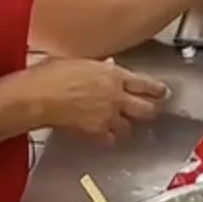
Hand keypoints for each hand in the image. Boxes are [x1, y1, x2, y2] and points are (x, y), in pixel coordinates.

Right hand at [26, 57, 166, 143]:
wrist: (39, 96)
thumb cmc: (52, 74)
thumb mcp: (79, 62)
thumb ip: (98, 67)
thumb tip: (107, 66)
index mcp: (114, 75)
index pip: (145, 83)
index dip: (156, 89)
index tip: (162, 92)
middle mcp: (116, 96)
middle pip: (146, 109)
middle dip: (150, 110)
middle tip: (152, 111)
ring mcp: (107, 116)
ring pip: (129, 127)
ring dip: (128, 126)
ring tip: (126, 126)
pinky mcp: (95, 133)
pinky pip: (110, 140)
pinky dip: (109, 139)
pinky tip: (105, 136)